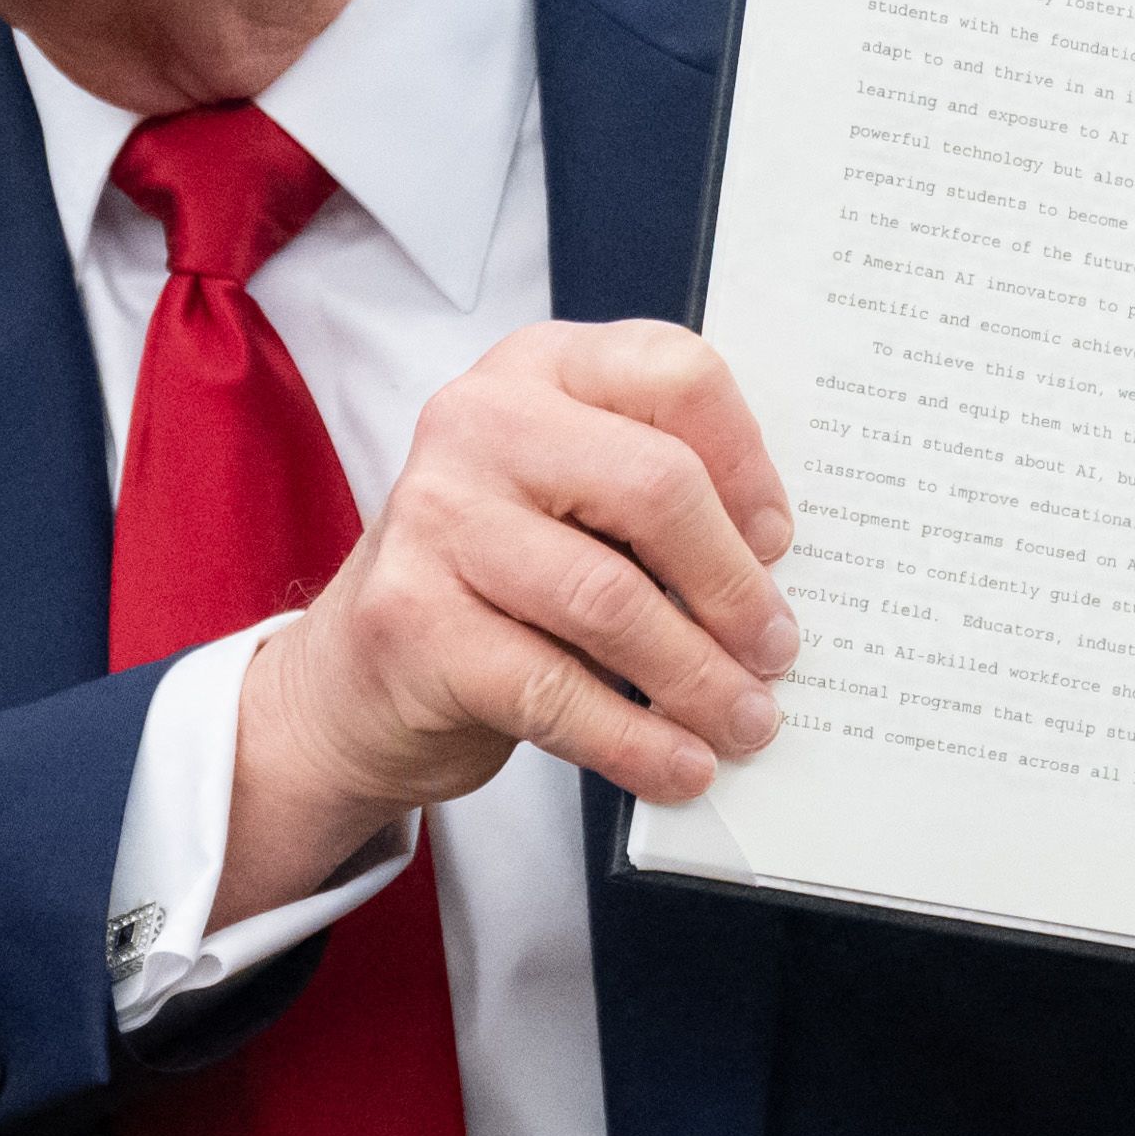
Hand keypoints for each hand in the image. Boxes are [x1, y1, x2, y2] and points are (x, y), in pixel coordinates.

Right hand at [221, 321, 794, 913]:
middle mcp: (478, 423)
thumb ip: (658, 505)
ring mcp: (435, 519)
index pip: (676, 374)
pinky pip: (556, 691)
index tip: (777, 543)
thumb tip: (779, 583)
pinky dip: (637, 741)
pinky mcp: (412, 624)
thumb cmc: (498, 582)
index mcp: (540, 369)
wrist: (355, 680)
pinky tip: (679, 766)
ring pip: (610, 600)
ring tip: (745, 720)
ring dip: (699, 678)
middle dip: (734, 586)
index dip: (748, 463)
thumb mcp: (574, 505)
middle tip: (775, 651)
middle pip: (655, 485)